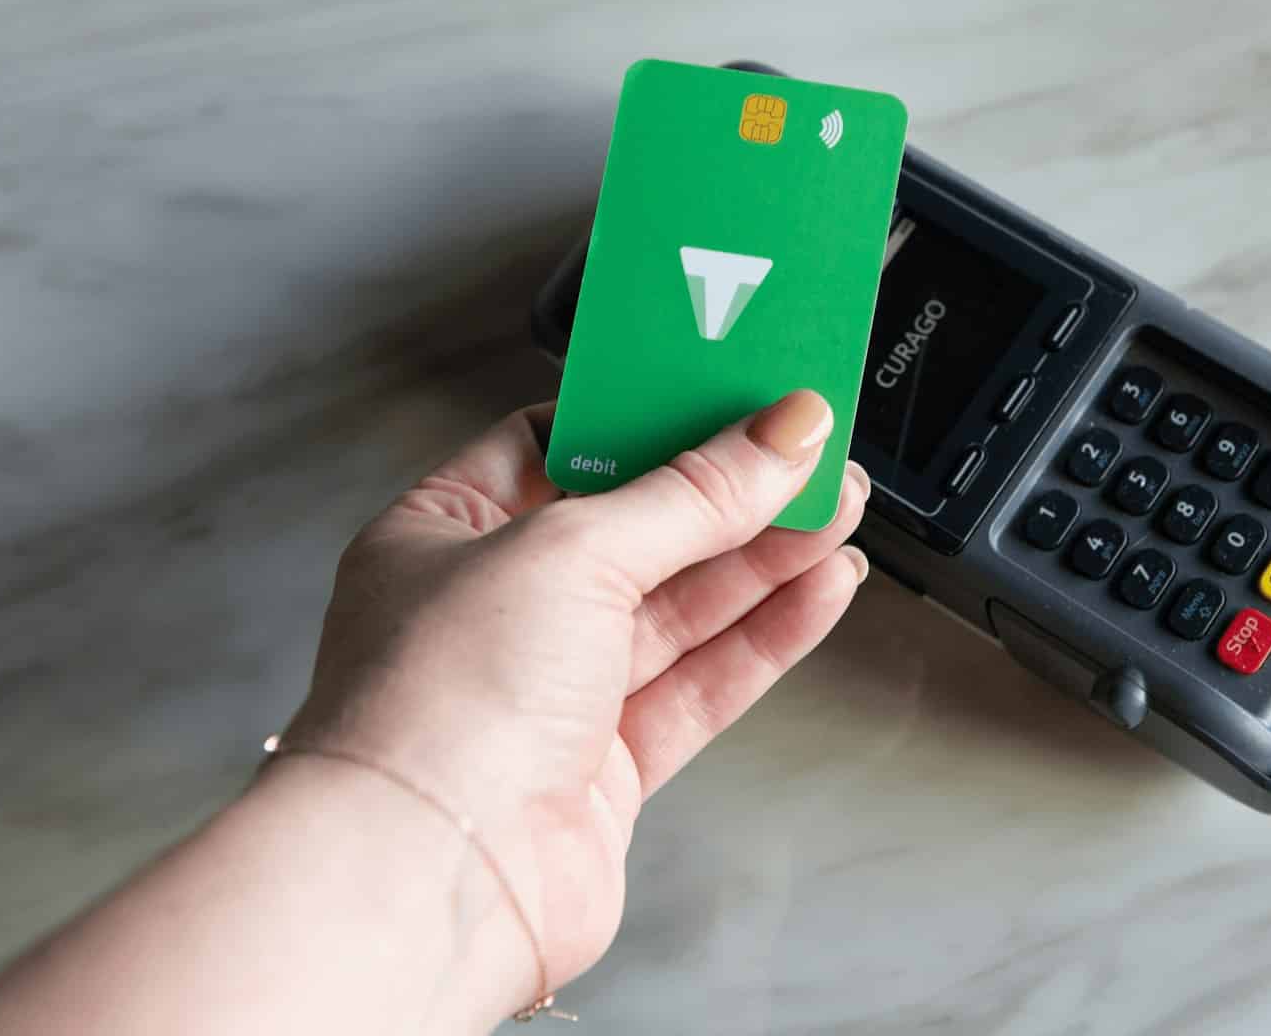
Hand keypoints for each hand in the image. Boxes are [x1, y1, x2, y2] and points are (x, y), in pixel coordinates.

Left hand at [277, 389, 868, 1012]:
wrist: (429, 883)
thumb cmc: (432, 712)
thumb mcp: (571, 552)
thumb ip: (691, 494)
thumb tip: (778, 434)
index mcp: (444, 533)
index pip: (557, 443)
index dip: (647, 413)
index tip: (725, 388)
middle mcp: (494, 611)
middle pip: (636, 527)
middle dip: (730, 490)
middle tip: (814, 450)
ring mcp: (551, 691)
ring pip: (680, 605)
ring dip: (765, 557)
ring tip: (841, 510)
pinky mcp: (605, 763)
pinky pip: (700, 680)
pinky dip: (764, 635)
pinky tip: (818, 590)